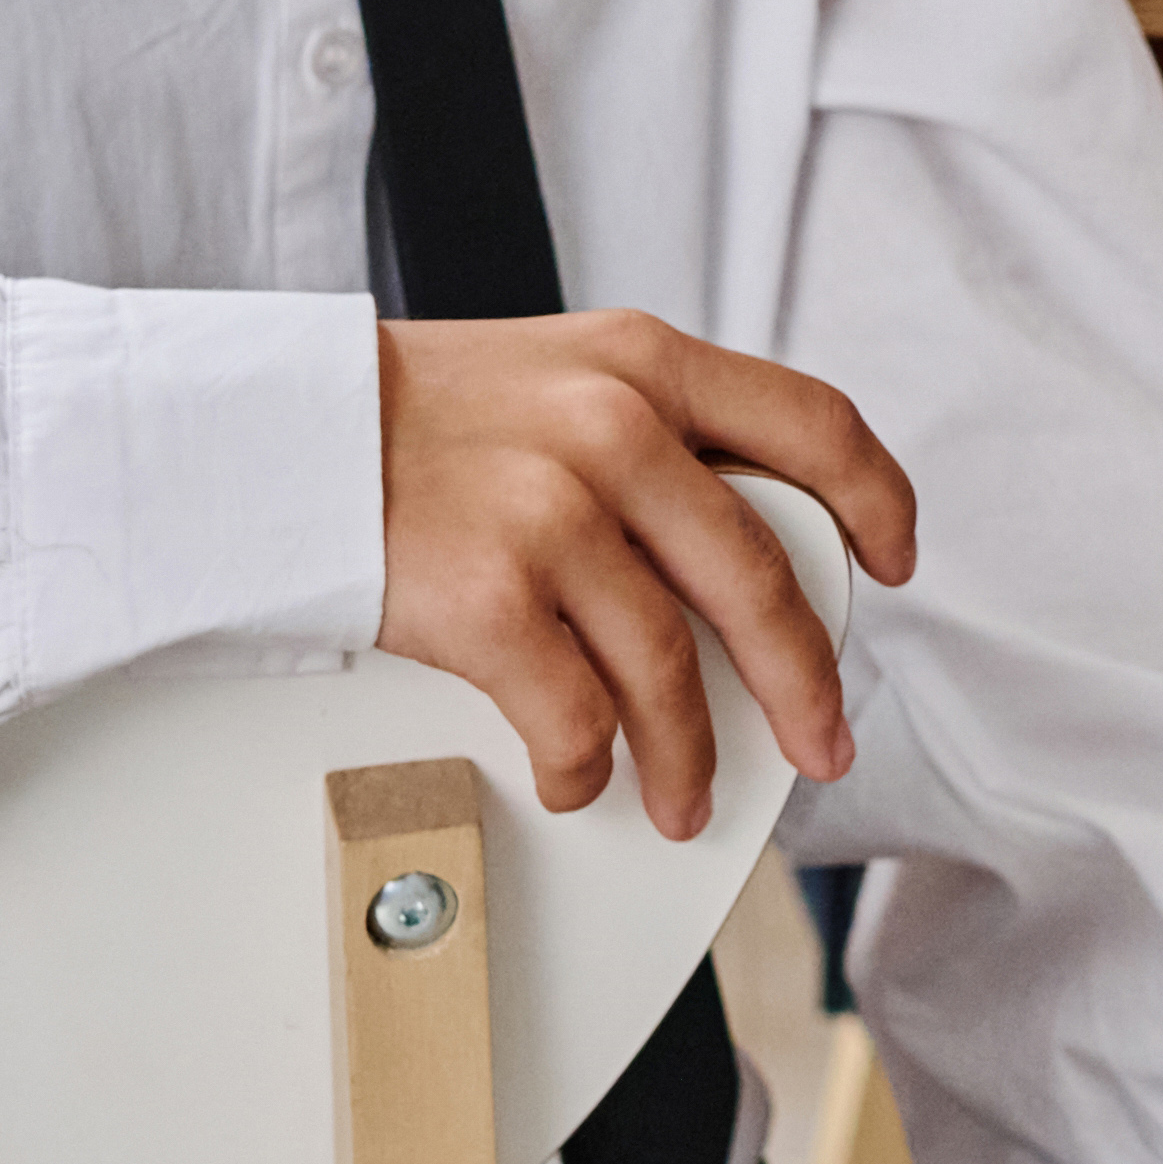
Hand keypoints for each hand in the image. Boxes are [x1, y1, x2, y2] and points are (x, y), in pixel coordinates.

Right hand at [372, 315, 920, 843]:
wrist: (268, 434)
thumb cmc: (406, 417)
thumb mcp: (557, 372)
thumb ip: (650, 429)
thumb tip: (734, 542)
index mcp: (647, 364)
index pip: (814, 427)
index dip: (875, 502)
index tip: (894, 561)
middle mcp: (615, 429)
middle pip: (760, 577)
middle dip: (804, 681)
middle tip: (823, 742)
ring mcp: (554, 513)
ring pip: (671, 668)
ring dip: (690, 757)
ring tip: (686, 798)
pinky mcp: (490, 597)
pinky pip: (576, 716)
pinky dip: (587, 767)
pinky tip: (582, 778)